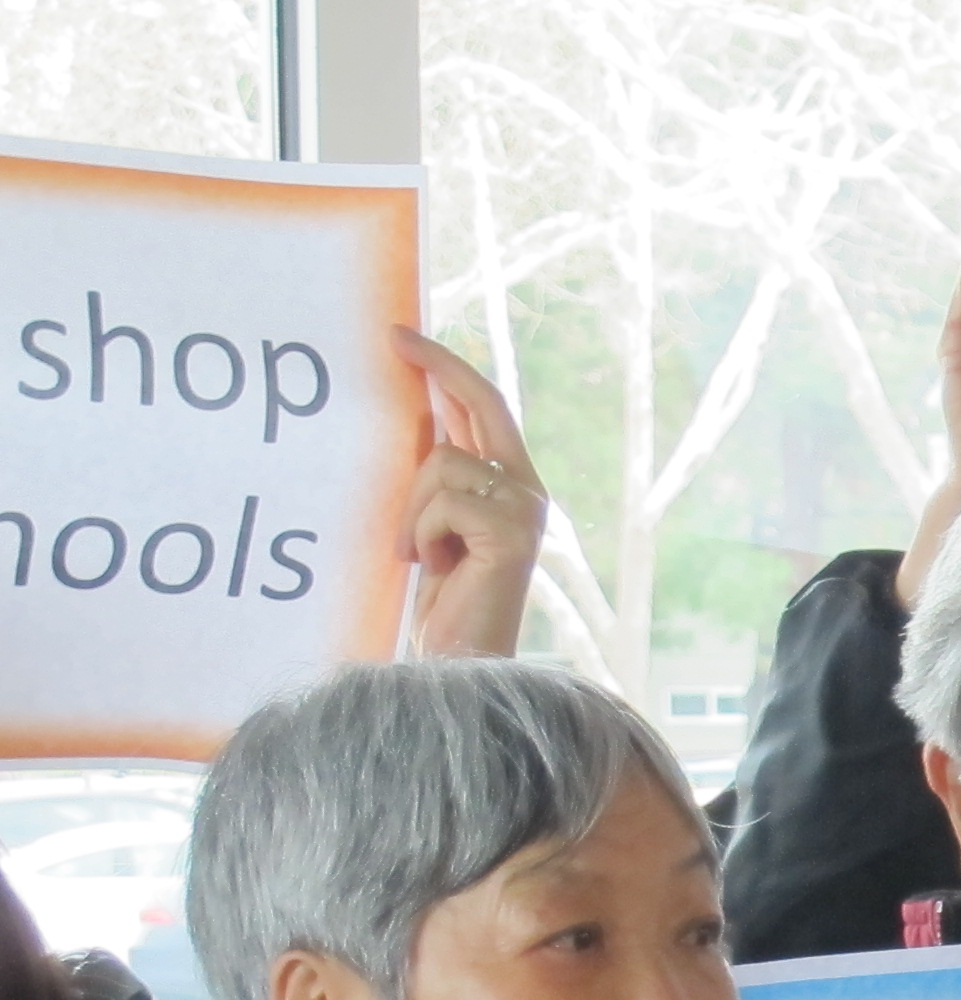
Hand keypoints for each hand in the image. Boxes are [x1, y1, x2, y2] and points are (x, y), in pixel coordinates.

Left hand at [394, 328, 548, 659]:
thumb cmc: (443, 601)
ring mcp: (523, 511)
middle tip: (394, 337)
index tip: (403, 337)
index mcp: (511, 485)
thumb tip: (416, 422)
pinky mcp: (511, 534)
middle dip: (438, 366)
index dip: (448, 369)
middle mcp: (526, 490)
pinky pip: (441, 502)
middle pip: (482, 405)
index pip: (485, 409)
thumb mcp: (434, 524)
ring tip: (422, 552)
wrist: (462, 662)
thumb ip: (436, 480)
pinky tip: (435, 566)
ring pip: (441, 462)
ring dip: (413, 508)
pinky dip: (422, 534)